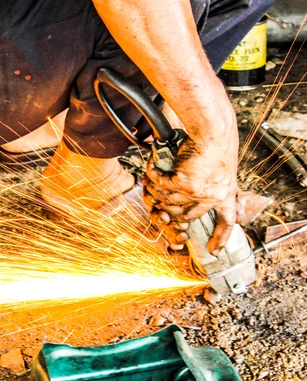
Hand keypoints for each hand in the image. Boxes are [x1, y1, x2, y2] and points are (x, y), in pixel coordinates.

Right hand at [143, 127, 238, 254]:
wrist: (212, 129)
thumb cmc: (216, 140)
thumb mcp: (221, 165)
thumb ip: (210, 180)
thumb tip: (193, 192)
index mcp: (227, 193)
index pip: (227, 222)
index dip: (220, 238)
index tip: (213, 250)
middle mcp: (214, 196)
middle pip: (187, 216)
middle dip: (169, 212)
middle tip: (157, 208)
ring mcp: (199, 192)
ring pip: (170, 201)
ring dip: (158, 191)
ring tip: (153, 179)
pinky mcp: (184, 184)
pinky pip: (161, 186)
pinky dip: (154, 175)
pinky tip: (152, 168)